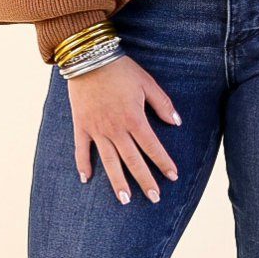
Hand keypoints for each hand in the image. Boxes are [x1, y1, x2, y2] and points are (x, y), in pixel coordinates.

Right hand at [67, 54, 181, 204]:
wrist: (89, 58)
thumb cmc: (120, 69)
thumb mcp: (147, 82)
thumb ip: (162, 103)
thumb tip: (176, 122)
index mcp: (134, 119)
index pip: (152, 147)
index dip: (164, 162)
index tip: (172, 176)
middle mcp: (116, 129)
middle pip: (133, 160)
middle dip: (145, 181)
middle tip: (154, 198)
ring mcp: (97, 129)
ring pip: (110, 161)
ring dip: (117, 181)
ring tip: (124, 200)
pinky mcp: (81, 125)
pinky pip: (81, 149)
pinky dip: (82, 164)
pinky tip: (85, 179)